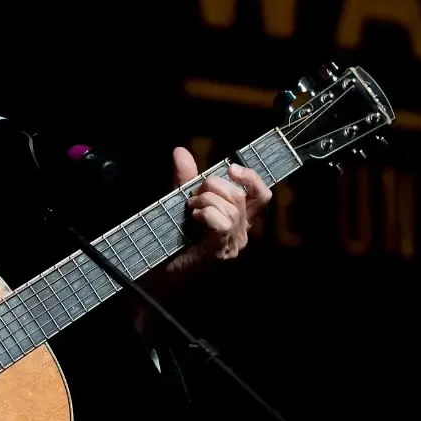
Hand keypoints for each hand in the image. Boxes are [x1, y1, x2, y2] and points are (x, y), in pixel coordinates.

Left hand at [161, 147, 271, 278]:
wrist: (159, 268)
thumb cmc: (173, 236)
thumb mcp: (181, 200)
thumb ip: (186, 178)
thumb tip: (180, 151)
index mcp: (239, 219)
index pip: (262, 195)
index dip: (251, 178)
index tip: (231, 169)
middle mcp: (241, 232)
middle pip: (241, 196)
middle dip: (213, 187)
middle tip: (192, 197)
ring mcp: (232, 244)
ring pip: (232, 208)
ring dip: (206, 201)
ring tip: (190, 209)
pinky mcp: (219, 251)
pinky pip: (223, 223)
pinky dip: (206, 214)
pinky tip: (194, 218)